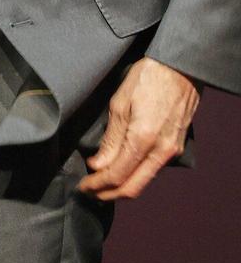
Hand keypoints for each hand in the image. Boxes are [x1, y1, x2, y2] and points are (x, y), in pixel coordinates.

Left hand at [80, 57, 199, 199]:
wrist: (180, 68)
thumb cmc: (147, 79)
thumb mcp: (119, 105)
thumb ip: (111, 139)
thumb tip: (98, 165)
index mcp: (144, 139)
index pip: (117, 175)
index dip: (97, 185)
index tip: (82, 186)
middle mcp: (161, 151)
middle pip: (133, 187)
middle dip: (108, 194)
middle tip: (89, 191)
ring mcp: (172, 150)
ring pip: (144, 180)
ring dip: (121, 186)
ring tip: (99, 183)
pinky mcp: (176, 146)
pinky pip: (152, 169)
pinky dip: (134, 175)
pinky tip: (119, 170)